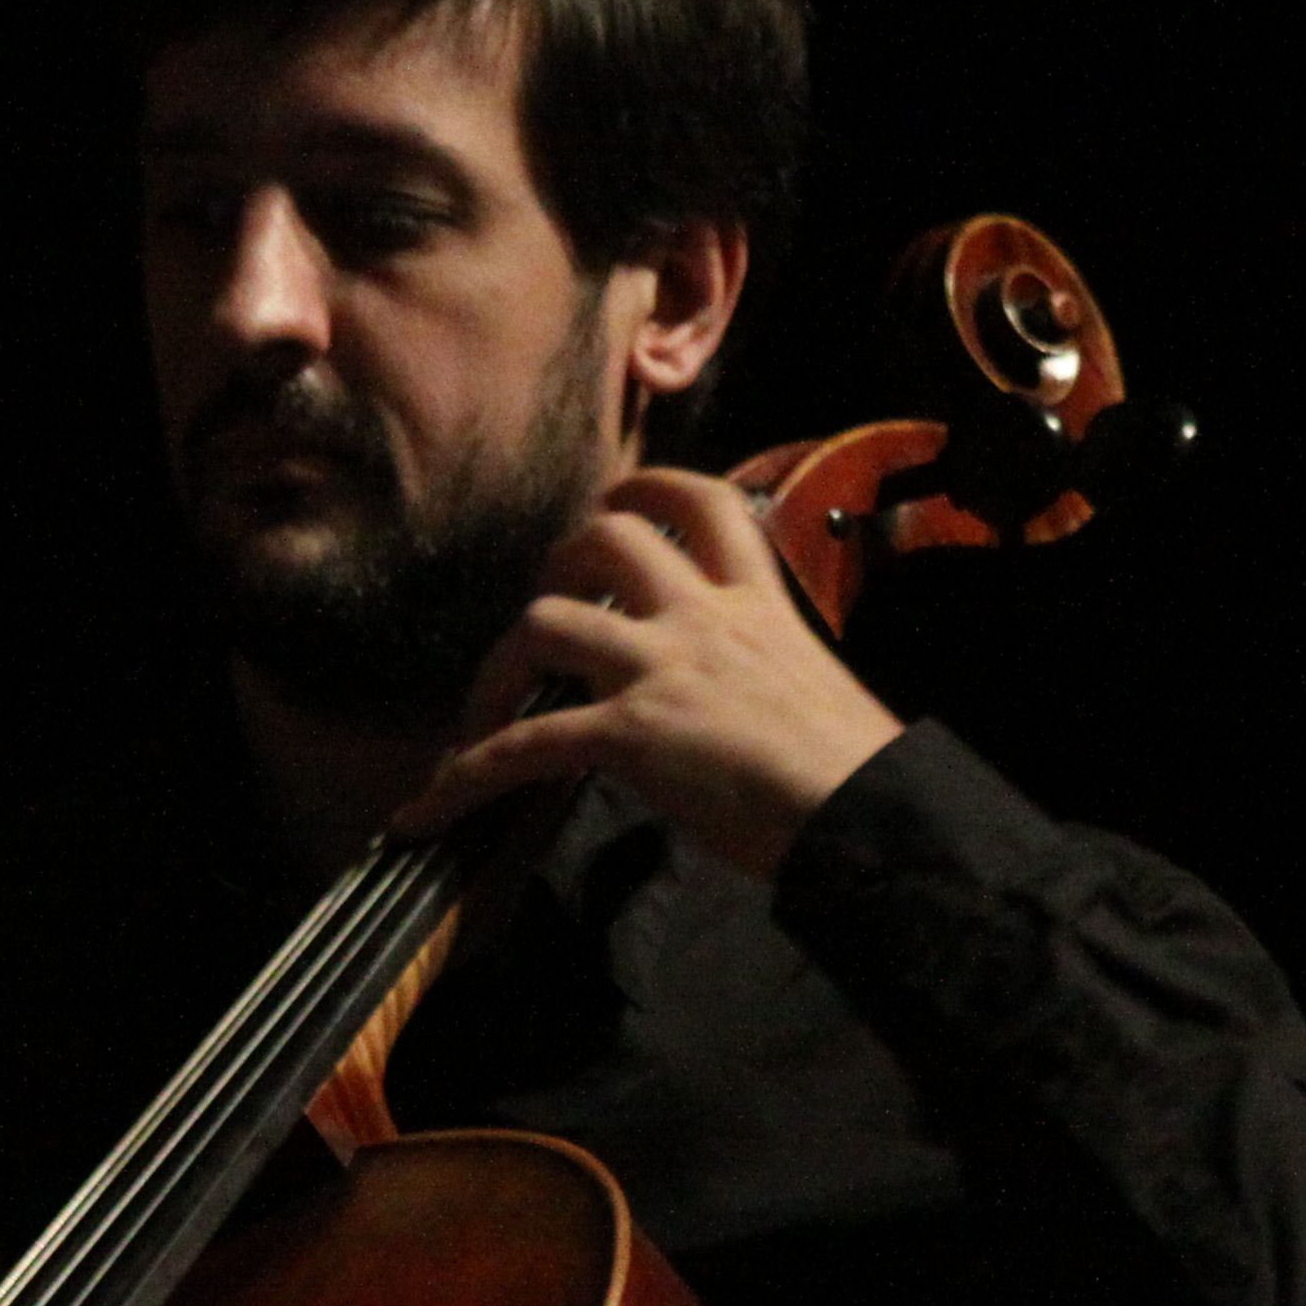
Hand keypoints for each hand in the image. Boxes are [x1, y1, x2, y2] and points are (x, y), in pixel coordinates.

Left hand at [398, 468, 906, 878]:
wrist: (872, 816)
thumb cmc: (862, 769)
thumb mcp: (818, 688)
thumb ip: (771, 673)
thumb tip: (753, 706)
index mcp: (760, 604)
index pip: (705, 502)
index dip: (651, 489)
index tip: (620, 504)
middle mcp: (702, 618)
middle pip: (604, 538)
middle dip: (559, 559)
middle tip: (547, 602)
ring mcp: (660, 670)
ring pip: (547, 620)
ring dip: (501, 664)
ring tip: (487, 708)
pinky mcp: (629, 734)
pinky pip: (523, 745)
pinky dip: (467, 775)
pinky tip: (433, 807)